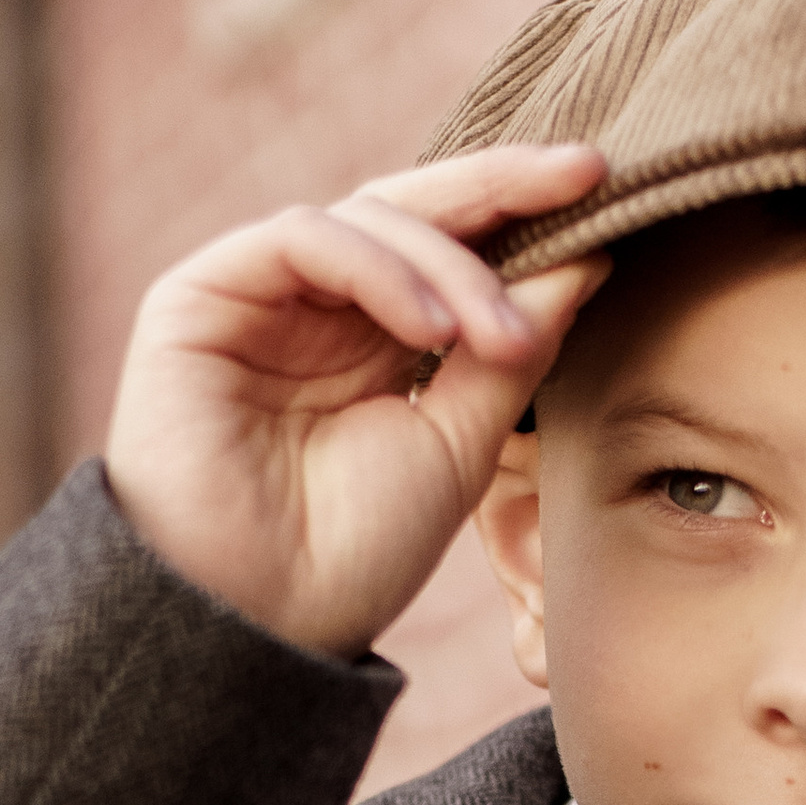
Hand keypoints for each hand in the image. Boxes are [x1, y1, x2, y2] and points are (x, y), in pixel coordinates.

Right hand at [102, 143, 608, 657]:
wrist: (255, 625)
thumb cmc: (350, 555)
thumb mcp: (460, 444)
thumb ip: (514, 350)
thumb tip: (590, 255)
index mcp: (373, 340)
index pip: (449, 246)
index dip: (521, 209)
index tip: (605, 188)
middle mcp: (315, 306)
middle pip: (413, 209)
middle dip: (501, 188)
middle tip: (583, 179)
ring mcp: (256, 295)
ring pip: (368, 217)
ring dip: (450, 266)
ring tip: (498, 339)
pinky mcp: (200, 296)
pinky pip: (302, 237)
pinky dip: (377, 268)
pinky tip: (432, 330)